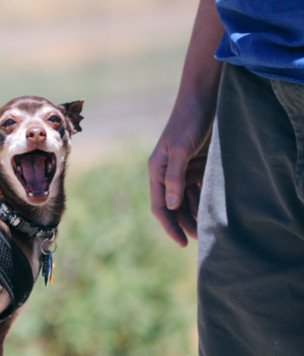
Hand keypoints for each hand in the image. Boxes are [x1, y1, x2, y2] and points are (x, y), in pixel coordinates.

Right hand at [148, 108, 210, 246]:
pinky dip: (205, 200)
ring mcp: (182, 170)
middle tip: (202, 239)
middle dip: (185, 223)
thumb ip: (174, 178)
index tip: (183, 242)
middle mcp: (167, 174)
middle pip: (174, 207)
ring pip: (188, 200)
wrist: (204, 97)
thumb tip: (172, 206)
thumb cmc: (188, 121)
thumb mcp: (180, 149)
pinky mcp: (197, 164)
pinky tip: (214, 210)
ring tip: (210, 229)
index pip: (160, 206)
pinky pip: (199, 188)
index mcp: (156, 171)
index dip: (170, 226)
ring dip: (196, 214)